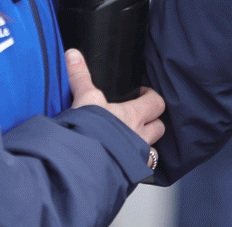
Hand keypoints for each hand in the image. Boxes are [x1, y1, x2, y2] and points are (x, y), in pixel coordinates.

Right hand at [66, 48, 164, 163]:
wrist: (78, 168)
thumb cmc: (85, 133)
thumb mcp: (83, 100)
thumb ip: (79, 76)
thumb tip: (72, 54)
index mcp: (133, 116)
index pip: (156, 102)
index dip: (151, 97)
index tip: (142, 94)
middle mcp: (139, 137)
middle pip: (159, 127)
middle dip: (152, 123)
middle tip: (139, 119)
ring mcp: (135, 159)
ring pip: (152, 151)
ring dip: (144, 146)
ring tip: (132, 143)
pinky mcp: (127, 177)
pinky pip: (139, 172)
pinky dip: (133, 166)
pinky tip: (122, 164)